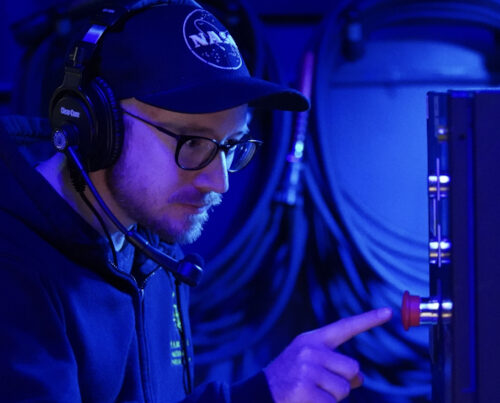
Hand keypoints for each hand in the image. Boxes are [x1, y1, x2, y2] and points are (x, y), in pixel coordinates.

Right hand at [264, 307, 392, 402]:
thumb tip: (359, 378)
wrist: (259, 394)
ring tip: (310, 394)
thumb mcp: (308, 365)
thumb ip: (334, 365)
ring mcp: (306, 369)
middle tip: (319, 387)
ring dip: (332, 398)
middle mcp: (310, 350)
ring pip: (343, 389)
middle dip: (342, 383)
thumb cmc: (287, 379)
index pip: (344, 327)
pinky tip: (305, 402)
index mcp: (311, 340)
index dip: (368, 320)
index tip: (388, 312)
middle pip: (352, 368)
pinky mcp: (304, 388)